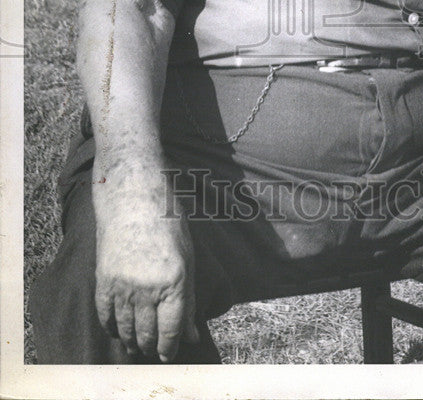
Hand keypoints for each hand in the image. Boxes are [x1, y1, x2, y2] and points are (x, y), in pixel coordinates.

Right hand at [93, 162, 198, 361]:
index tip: (171, 354)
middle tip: (156, 351)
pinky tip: (119, 331)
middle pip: (148, 334)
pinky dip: (112, 328)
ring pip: (126, 330)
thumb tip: (191, 336)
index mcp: (175, 280)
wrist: (133, 198)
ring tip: (139, 346)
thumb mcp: (188, 259)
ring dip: (133, 343)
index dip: (171, 347)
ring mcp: (123, 286)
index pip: (172, 330)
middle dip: (153, 348)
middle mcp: (148, 288)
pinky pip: (106, 316)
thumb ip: (189, 300)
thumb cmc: (168, 223)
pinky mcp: (103, 281)